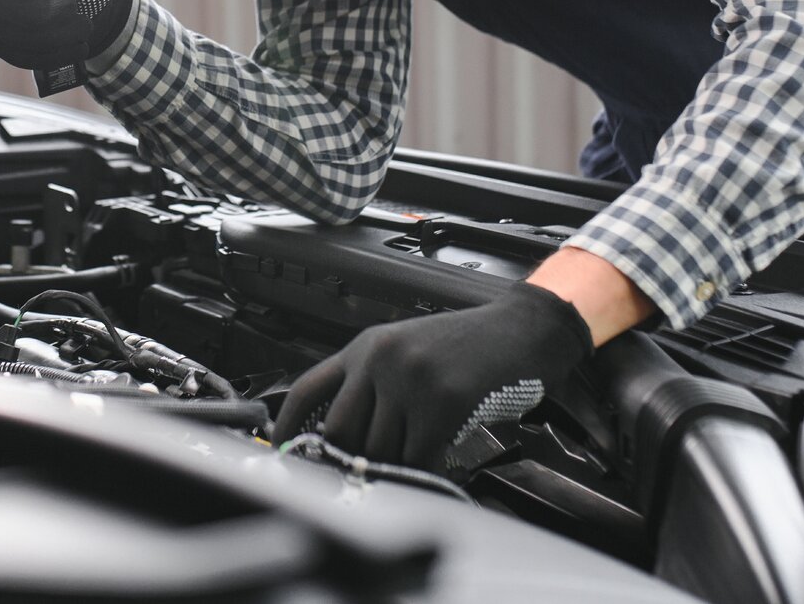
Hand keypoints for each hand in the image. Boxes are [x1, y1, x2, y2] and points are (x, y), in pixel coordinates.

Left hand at [272, 281, 592, 472]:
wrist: (522, 331)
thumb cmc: (468, 347)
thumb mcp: (407, 351)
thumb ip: (373, 385)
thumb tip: (347, 442)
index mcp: (366, 347)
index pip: (309, 391)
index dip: (287, 428)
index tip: (281, 452)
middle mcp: (379, 358)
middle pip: (340, 432)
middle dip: (354, 460)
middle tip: (373, 473)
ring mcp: (409, 378)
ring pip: (378, 450)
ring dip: (395, 467)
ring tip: (415, 461)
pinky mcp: (442, 399)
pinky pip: (417, 456)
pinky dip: (423, 471)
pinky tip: (437, 464)